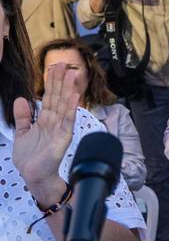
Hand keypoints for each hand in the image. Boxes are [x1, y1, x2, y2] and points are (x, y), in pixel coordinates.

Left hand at [13, 64, 79, 205]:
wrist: (34, 176)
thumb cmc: (30, 158)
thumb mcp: (21, 133)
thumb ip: (23, 116)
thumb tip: (22, 99)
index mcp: (45, 121)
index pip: (49, 98)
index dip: (51, 83)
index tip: (53, 68)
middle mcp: (55, 122)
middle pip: (58, 97)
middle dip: (60, 81)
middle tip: (63, 64)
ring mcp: (60, 128)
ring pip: (64, 105)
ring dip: (68, 89)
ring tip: (72, 74)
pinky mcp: (63, 137)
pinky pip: (68, 120)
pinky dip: (71, 108)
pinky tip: (75, 96)